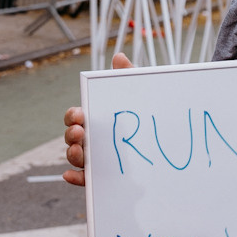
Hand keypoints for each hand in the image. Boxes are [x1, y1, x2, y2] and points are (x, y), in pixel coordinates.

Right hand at [60, 52, 131, 186]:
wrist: (165, 143)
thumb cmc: (144, 115)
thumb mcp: (138, 96)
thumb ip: (128, 77)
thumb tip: (119, 57)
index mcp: (95, 119)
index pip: (76, 116)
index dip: (73, 116)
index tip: (80, 114)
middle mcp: (91, 138)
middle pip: (72, 137)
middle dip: (71, 134)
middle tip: (80, 132)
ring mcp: (95, 158)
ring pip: (76, 157)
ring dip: (72, 154)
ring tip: (79, 151)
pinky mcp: (102, 176)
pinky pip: (85, 179)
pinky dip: (75, 177)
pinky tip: (70, 175)